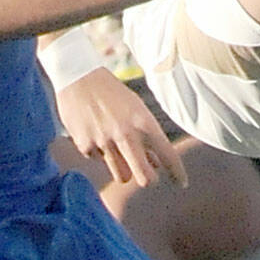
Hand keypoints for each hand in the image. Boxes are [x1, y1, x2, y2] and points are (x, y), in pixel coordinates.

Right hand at [56, 67, 188, 188]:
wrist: (77, 76)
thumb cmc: (111, 93)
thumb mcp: (135, 108)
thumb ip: (146, 136)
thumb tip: (155, 164)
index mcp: (144, 122)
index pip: (168, 155)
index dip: (178, 173)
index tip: (182, 183)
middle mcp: (126, 134)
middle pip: (145, 178)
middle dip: (149, 180)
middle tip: (148, 176)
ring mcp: (105, 141)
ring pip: (122, 176)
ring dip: (125, 170)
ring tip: (119, 152)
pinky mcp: (85, 145)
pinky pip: (98, 160)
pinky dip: (100, 152)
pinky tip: (95, 133)